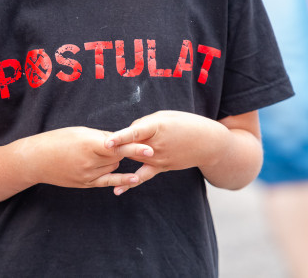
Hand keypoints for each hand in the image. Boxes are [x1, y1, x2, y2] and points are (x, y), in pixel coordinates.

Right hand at [19, 126, 150, 189]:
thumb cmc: (56, 141)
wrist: (36, 160)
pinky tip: (134, 178)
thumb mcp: (78, 132)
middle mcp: (90, 161)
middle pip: (117, 157)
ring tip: (97, 154)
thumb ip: (100, 137)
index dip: (134, 146)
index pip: (117, 145)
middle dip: (119, 150)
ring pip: (113, 167)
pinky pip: (107, 181)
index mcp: (88, 143)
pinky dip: (121, 178)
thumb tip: (118, 139)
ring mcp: (87, 174)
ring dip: (112, 160)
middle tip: (113, 144)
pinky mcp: (85, 184)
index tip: (150, 146)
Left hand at [104, 111, 227, 194]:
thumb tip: (128, 132)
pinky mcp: (161, 167)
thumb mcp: (165, 116)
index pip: (135, 133)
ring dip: (120, 158)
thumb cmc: (186, 123)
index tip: (107, 141)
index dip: (120, 137)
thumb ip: (144, 124)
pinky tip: (117, 191)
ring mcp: (159, 158)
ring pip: (133, 158)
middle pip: (130, 146)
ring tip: (100, 166)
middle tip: (99, 148)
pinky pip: (143, 176)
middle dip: (116, 145)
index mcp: (157, 127)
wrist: (208, 143)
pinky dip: (130, 184)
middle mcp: (157, 145)